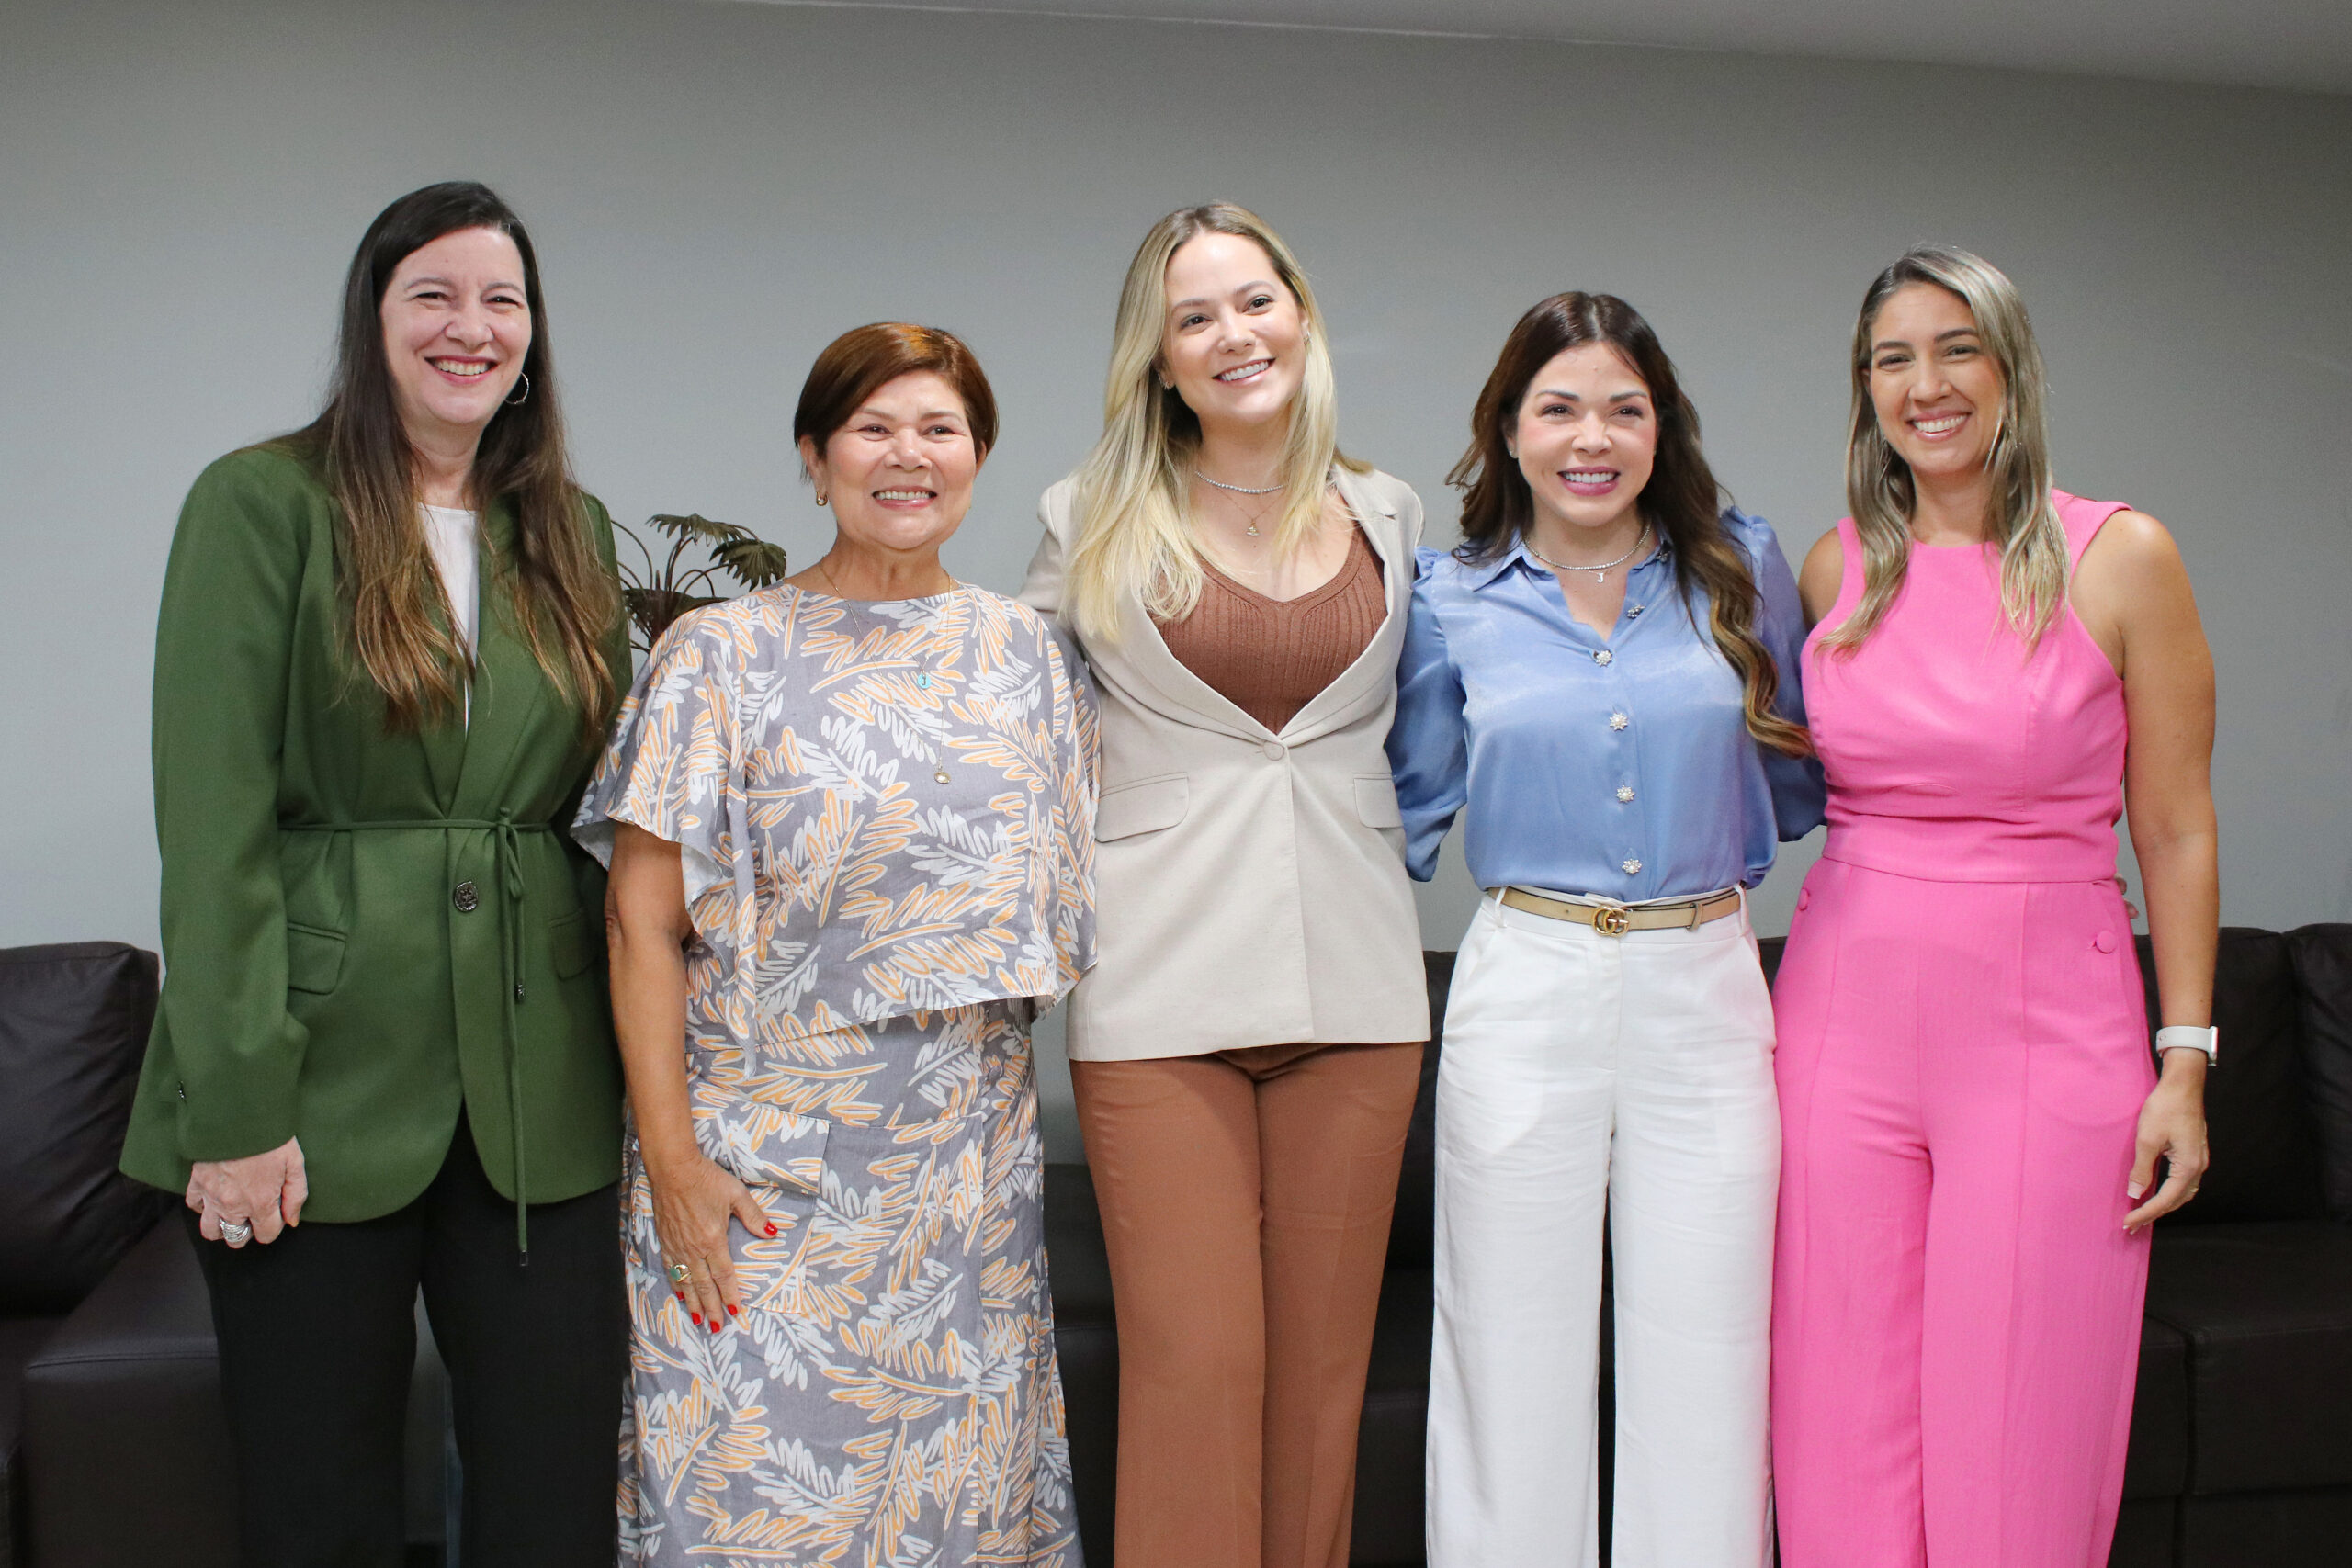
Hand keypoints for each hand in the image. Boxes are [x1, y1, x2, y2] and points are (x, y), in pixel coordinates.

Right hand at [186, 1137, 307, 1246]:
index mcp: (260, 1203)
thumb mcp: (296, 1164)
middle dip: (247, 1232)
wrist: (239, 1115)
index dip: (273, 1227)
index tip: (275, 1214)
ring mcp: (211, 1196)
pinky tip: (215, 1196)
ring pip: (210, 1231)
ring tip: (232, 1212)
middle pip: (235, 1239)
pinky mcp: (196, 1182)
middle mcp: (233, 1206)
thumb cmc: (271, 1137)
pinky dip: (203, 1205)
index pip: (266, 1234)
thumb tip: (291, 1220)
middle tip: (254, 1215)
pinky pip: (194, 1205)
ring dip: (222, 1226)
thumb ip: (296, 1196)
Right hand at [644, 1150, 775, 1330]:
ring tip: (698, 1320)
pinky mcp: (665, 1241)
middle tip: (716, 1327)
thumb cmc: (706, 1178)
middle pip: (704, 1285)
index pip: (723, 1275)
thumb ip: (754, 1216)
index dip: (729, 1294)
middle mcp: (694, 1248)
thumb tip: (772, 1233)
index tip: (735, 1311)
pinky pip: (671, 1269)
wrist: (673, 1169)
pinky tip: (680, 1295)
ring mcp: (677, 1246)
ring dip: (693, 1302)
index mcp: (713, 1239)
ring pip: (686, 1281)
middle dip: (711, 1308)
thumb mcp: (736, 1194)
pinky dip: (676, 1285)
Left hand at [2125, 1059, 2207, 1231]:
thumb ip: (2142, 1169)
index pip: (2166, 1199)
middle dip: (2155, 1213)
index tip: (2129, 1222)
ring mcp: (2198, 1159)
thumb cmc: (2165, 1109)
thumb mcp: (2147, 1139)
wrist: (2182, 1085)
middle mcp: (2198, 1166)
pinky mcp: (2193, 1151)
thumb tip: (2136, 1194)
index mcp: (2189, 1166)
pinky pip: (2183, 1180)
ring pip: (2182, 1191)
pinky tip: (2156, 1191)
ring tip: (2143, 1213)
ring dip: (2163, 1204)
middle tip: (2133, 1225)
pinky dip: (2169, 1191)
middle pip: (2177, 1200)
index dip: (2146, 1212)